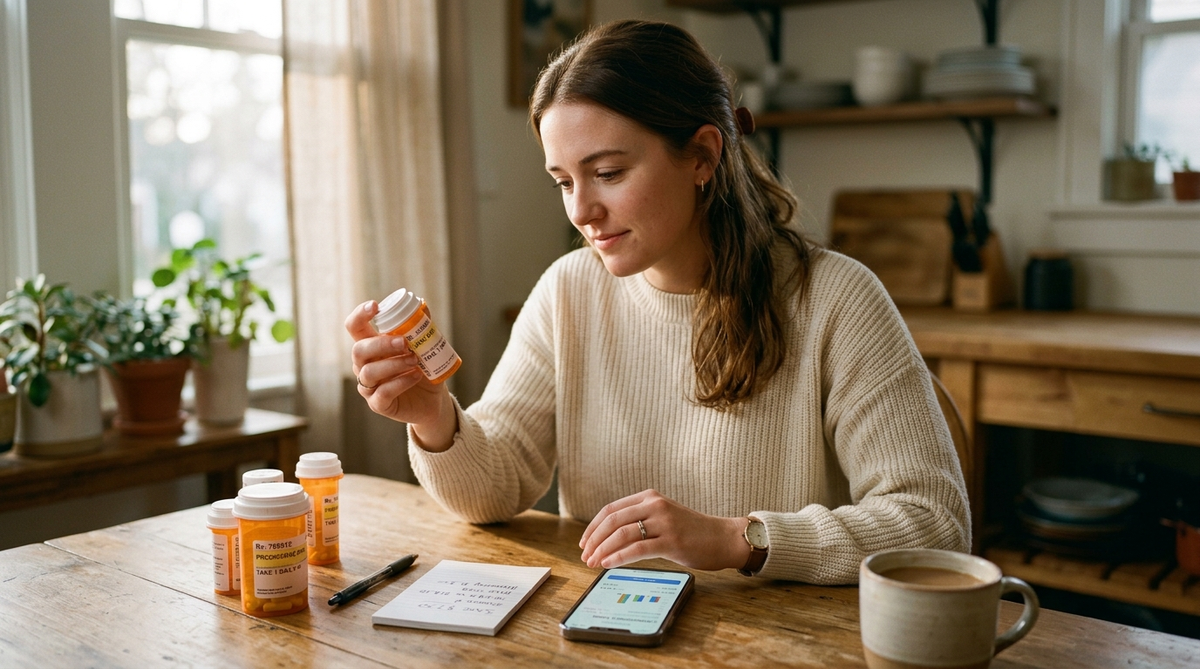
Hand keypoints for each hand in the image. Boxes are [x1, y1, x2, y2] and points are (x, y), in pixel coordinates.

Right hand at [345, 301, 456, 450]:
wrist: (433, 400)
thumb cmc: (423, 369)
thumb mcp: (424, 347)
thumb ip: (421, 329)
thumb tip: (423, 307)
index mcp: (371, 346)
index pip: (354, 327)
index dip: (360, 315)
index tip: (375, 306)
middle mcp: (364, 365)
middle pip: (358, 350)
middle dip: (381, 344)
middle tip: (405, 343)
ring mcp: (369, 386)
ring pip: (369, 372)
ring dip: (394, 364)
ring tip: (415, 360)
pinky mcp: (378, 404)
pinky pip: (383, 393)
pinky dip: (401, 382)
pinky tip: (416, 376)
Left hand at [579, 489, 750, 571]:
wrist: (723, 538)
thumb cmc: (692, 531)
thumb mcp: (664, 516)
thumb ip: (641, 519)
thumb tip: (608, 537)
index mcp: (649, 497)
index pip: (611, 509)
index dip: (593, 527)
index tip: (584, 542)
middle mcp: (655, 505)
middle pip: (612, 521)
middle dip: (594, 540)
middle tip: (584, 556)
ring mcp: (664, 522)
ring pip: (622, 534)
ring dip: (603, 550)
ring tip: (594, 563)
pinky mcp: (671, 541)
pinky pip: (637, 549)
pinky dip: (618, 557)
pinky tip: (609, 564)